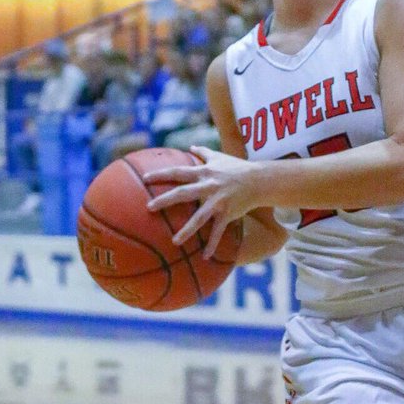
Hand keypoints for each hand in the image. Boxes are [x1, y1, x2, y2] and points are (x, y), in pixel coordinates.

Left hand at [143, 146, 258, 256]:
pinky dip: (212, 244)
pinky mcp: (228, 213)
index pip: (178, 172)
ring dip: (187, 230)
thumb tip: (191, 147)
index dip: (161, 175)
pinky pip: (219, 231)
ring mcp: (218, 201)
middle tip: (149, 207)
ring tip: (175, 241)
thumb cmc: (238, 168)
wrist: (259, 180)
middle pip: (183, 193)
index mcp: (203, 173)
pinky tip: (205, 257)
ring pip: (200, 217)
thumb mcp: (220, 157)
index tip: (145, 179)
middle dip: (165, 200)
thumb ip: (204, 153)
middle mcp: (208, 186)